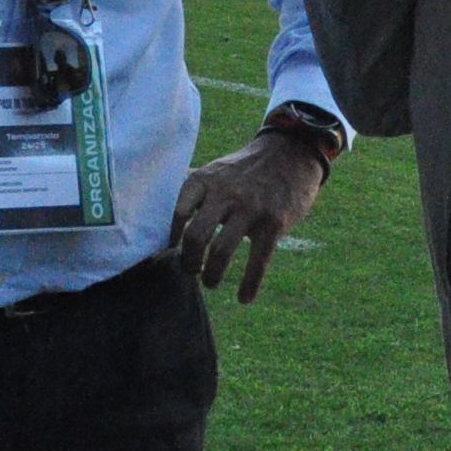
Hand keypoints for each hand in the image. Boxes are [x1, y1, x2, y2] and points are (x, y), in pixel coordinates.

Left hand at [170, 136, 326, 301]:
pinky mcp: (274, 223)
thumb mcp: (216, 170)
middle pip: (196, 236)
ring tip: (211, 282)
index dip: (172, 237)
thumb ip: (193, 190)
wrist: (291, 153)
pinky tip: (244, 298)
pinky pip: (257, 262)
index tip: (172, 250)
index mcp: (206, 180)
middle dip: (189, 262)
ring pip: (221, 251)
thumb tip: (159, 211)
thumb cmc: (246, 169)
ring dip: (212, 275)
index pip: (178, 213)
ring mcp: (251, 209)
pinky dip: (249, 285)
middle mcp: (226, 194)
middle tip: (192, 270)